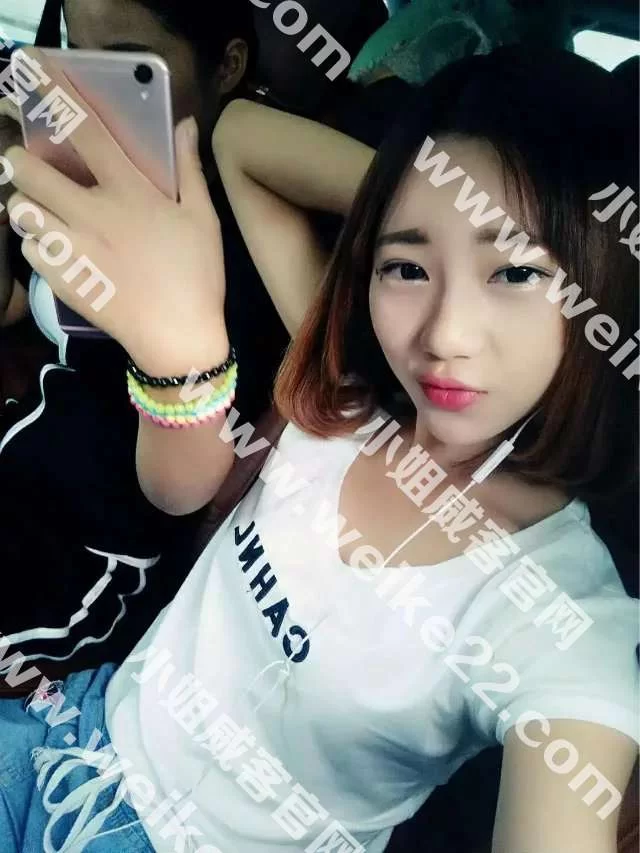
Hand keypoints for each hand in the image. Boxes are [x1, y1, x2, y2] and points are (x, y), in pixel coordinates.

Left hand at [4, 50, 227, 374]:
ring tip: (43, 210)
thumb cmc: (197, 277)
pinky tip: (56, 249)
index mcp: (130, 193)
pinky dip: (36, 244)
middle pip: (29, 170)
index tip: (36, 73)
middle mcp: (92, 214)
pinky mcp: (61, 279)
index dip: (58, 97)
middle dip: (21, 159)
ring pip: (21, 210)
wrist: (178, 339)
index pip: (86, 133)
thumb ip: (190, 169)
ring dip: (27, 203)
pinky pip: (29, 249)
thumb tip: (186, 124)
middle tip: (31, 164)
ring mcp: (71, 248)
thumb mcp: (204, 220)